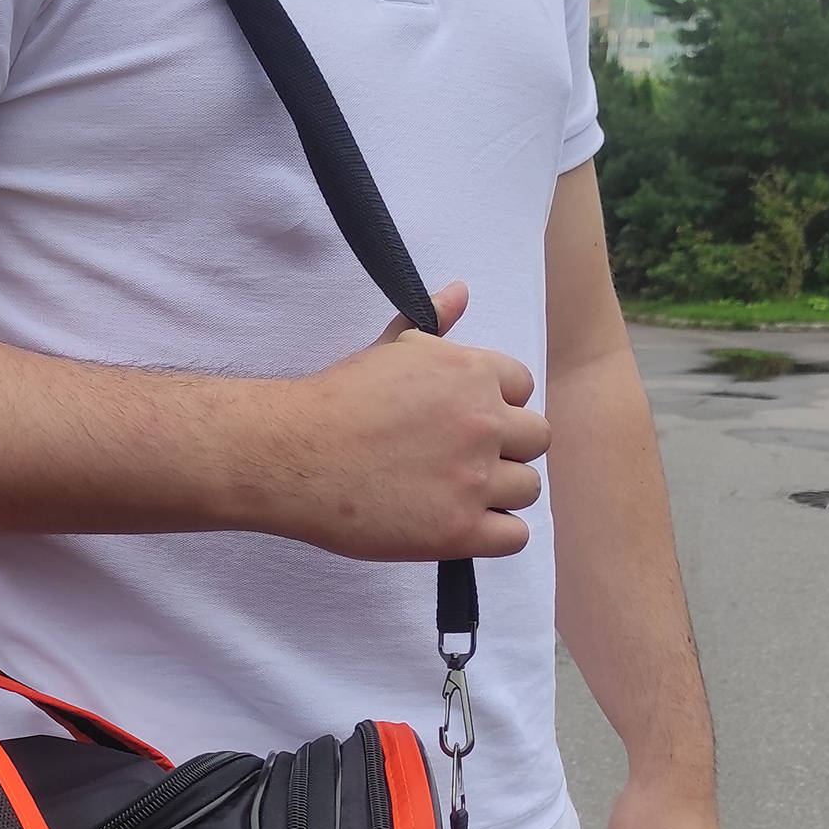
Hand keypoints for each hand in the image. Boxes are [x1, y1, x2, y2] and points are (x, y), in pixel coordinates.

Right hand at [271, 281, 552, 559]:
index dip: (496, 406)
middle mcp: (484, 423)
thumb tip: (460, 291)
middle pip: (536, 439)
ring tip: (457, 494)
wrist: (292, 456)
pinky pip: (515, 537)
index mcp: (472, 373)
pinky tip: (460, 524)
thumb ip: (433, 321)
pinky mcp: (458, 530)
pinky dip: (495, 534)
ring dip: (500, 493)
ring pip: (528, 488)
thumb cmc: (335, 402)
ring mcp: (475, 480)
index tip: (463, 422)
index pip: (523, 389)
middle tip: (462, 460)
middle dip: (506, 449)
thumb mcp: (390, 346)